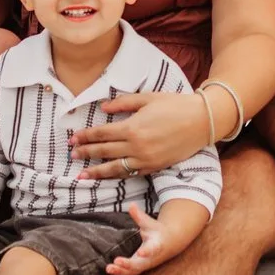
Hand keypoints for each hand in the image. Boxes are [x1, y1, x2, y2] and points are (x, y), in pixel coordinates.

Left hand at [69, 92, 210, 181]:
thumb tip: (103, 108)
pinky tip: (108, 176)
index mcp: (133, 127)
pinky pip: (132, 173)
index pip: (101, 134)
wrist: (202, 121)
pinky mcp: (155, 166)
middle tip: (72, 155)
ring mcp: (146, 159)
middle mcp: (137, 146)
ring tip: (82, 175)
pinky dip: (118, 176)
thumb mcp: (148, 98)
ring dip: (97, 171)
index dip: (85, 137)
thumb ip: (123, 103)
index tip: (73, 139)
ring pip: (115, 168)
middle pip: (104, 151)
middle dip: (86, 153)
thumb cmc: (175, 105)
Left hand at [103, 206, 182, 274]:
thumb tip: (131, 205)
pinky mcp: (139, 268)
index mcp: (156, 245)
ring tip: (109, 268)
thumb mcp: (150, 223)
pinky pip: (129, 273)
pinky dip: (119, 272)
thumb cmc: (157, 232)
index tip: (141, 253)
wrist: (168, 244)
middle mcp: (151, 257)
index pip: (152, 250)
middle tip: (117, 261)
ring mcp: (145, 264)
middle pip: (140, 264)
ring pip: (134, 271)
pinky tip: (109, 269)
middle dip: (128, 264)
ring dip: (121, 271)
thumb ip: (140, 216)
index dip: (147, 252)